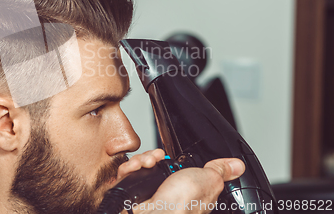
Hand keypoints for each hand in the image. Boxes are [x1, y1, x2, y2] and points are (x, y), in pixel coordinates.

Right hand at [115, 150, 244, 213]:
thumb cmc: (181, 206)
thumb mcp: (209, 181)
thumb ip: (220, 170)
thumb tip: (236, 166)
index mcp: (185, 192)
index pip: (175, 169)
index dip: (171, 158)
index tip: (169, 154)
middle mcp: (165, 194)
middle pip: (155, 165)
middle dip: (154, 156)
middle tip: (158, 157)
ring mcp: (147, 194)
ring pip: (140, 167)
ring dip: (143, 160)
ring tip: (148, 163)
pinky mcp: (130, 195)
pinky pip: (125, 175)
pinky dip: (130, 168)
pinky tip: (137, 168)